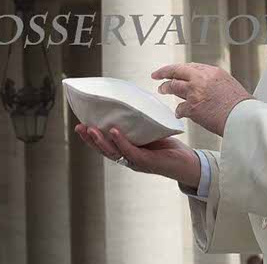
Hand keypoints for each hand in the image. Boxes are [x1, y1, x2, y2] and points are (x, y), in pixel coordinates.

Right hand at [74, 124, 200, 188]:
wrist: (188, 162)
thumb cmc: (169, 147)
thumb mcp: (151, 132)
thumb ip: (140, 124)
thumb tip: (131, 104)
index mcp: (127, 152)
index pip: (105, 145)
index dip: (92, 137)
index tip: (81, 125)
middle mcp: (129, 159)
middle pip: (104, 150)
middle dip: (90, 139)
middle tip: (79, 127)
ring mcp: (136, 162)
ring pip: (114, 152)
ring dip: (101, 141)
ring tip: (91, 129)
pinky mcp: (147, 162)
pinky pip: (130, 152)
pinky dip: (121, 142)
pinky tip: (114, 132)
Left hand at [151, 62, 252, 135]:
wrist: (243, 117)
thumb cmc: (240, 105)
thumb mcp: (229, 84)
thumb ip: (214, 82)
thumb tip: (205, 86)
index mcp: (213, 72)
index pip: (191, 66)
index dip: (180, 69)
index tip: (174, 71)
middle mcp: (202, 78)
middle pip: (177, 71)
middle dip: (164, 72)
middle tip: (158, 75)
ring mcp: (195, 92)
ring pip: (173, 86)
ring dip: (166, 88)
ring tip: (162, 89)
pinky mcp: (192, 107)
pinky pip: (179, 108)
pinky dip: (178, 111)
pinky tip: (179, 113)